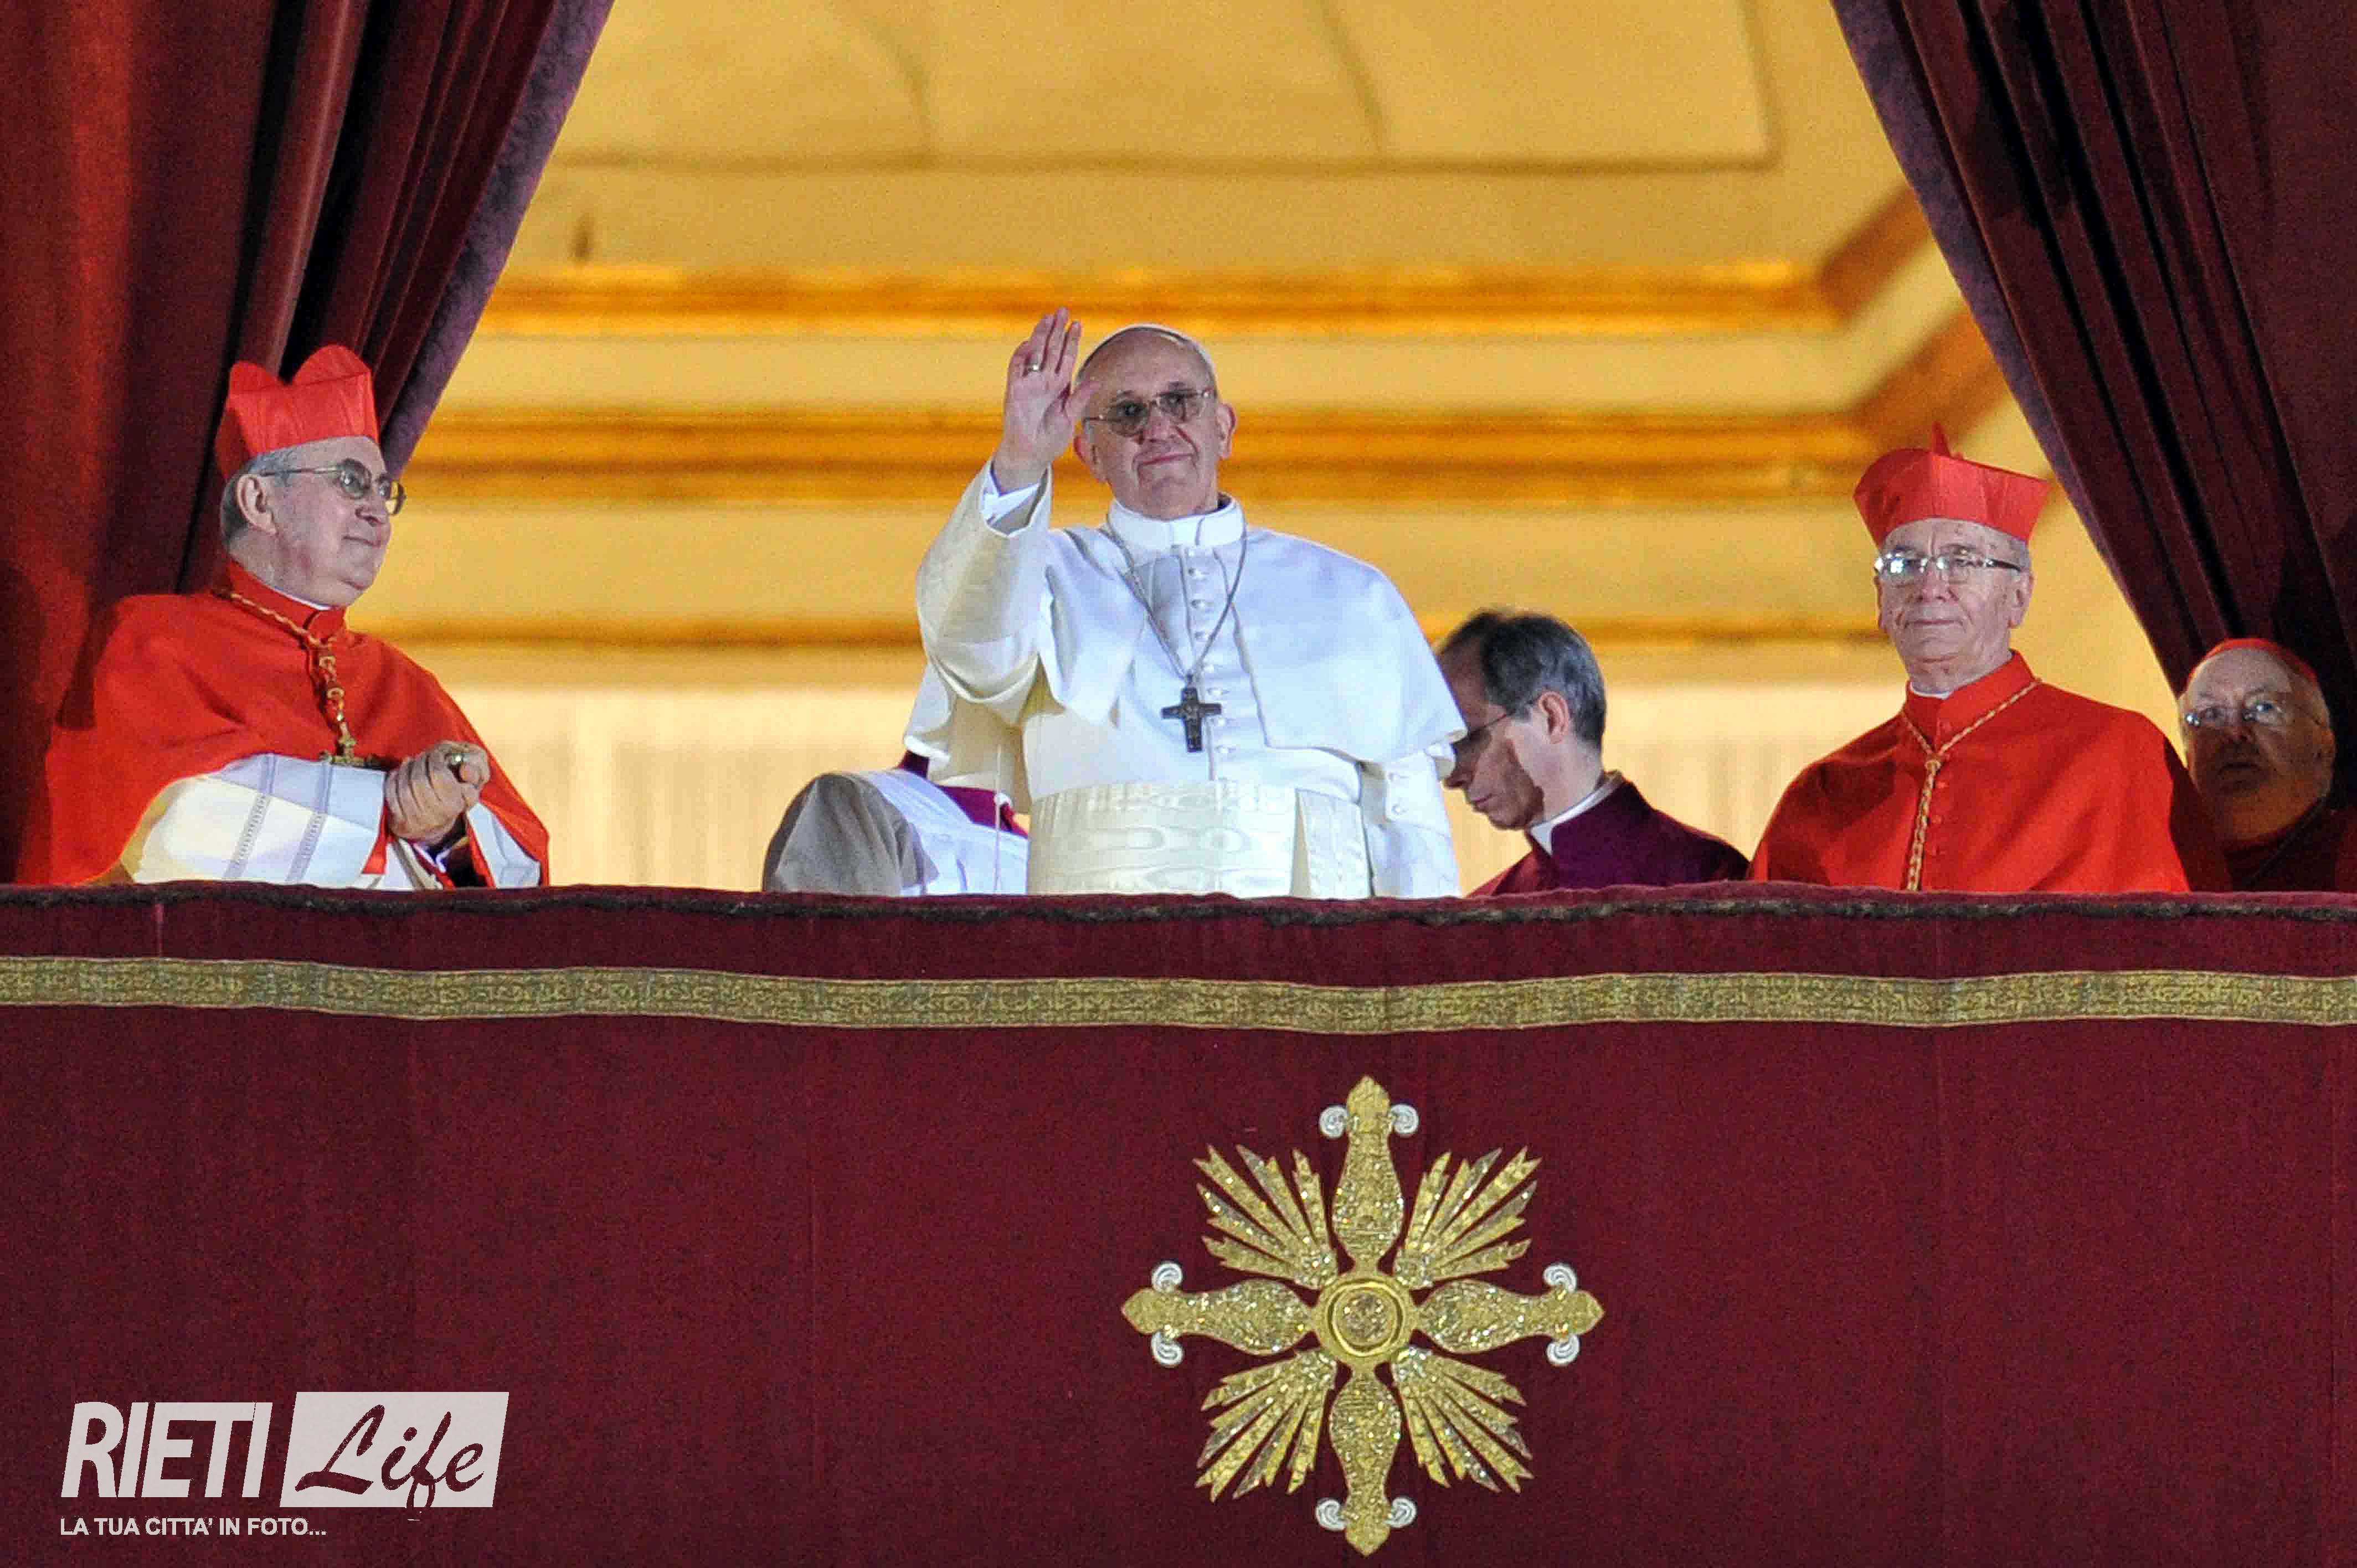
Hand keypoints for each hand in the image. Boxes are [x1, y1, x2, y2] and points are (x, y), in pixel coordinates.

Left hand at [384, 741, 486, 844]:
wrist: (434, 827)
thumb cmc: (455, 800)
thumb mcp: (472, 786)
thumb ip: (476, 773)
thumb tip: (465, 769)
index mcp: (452, 804)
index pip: (438, 773)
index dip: (436, 758)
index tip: (436, 752)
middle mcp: (433, 814)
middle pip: (419, 778)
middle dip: (420, 761)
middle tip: (425, 755)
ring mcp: (414, 818)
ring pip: (404, 784)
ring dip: (406, 768)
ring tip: (413, 762)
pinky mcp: (398, 820)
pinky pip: (391, 793)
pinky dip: (393, 778)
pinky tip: (400, 771)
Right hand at [989, 308, 1083, 492]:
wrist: (1031, 455)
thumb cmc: (1050, 439)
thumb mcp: (1070, 418)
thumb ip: (1080, 398)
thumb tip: (1095, 380)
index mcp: (1059, 386)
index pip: (1066, 358)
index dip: (1071, 341)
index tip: (1078, 324)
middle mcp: (1044, 381)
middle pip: (1051, 350)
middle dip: (1056, 330)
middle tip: (1063, 310)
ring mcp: (1029, 384)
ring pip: (1035, 354)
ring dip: (1040, 336)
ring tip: (1048, 318)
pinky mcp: (1015, 391)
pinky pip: (1017, 369)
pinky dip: (1022, 356)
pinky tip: (1029, 343)